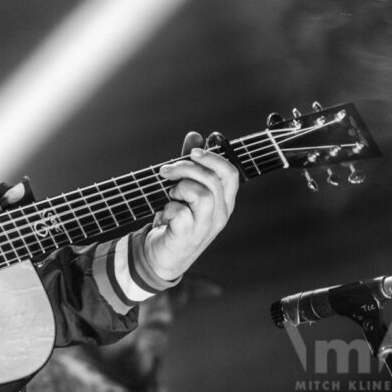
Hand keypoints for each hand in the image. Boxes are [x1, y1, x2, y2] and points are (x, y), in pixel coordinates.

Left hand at [145, 132, 239, 279]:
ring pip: (202, 194)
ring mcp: (206, 227)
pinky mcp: (188, 236)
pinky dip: (168, 208)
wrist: (160, 255)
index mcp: (223, 201)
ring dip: (179, 188)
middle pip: (213, 180)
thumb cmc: (175, 219)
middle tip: (166, 171)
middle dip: (186, 167)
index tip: (192, 152)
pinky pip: (181, 213)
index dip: (213, 158)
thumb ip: (191, 164)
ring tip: (170, 196)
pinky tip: (164, 215)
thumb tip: (195, 136)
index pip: (231, 174)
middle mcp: (220, 214)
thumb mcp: (185, 189)